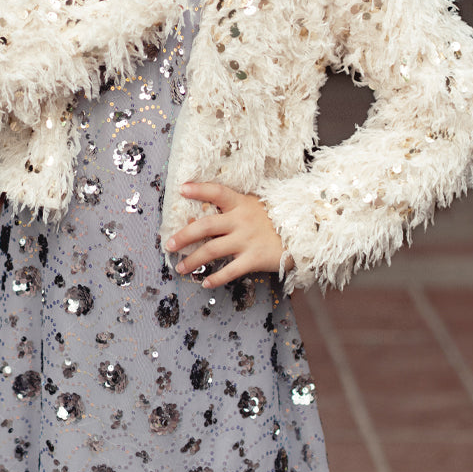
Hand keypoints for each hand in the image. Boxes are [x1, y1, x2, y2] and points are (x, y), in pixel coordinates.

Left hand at [165, 181, 283, 286]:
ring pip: (213, 250)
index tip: (182, 188)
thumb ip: (234, 209)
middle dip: (184, 235)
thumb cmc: (274, 220)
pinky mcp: (254, 258)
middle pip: (205, 226)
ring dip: (193, 260)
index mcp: (241, 203)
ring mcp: (247, 240)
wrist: (304, 233)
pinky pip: (231, 270)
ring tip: (180, 268)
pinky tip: (205, 283)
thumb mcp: (255, 206)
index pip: (217, 192)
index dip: (199, 189)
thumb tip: (202, 216)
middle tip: (168, 244)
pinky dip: (216, 278)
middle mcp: (241, 220)